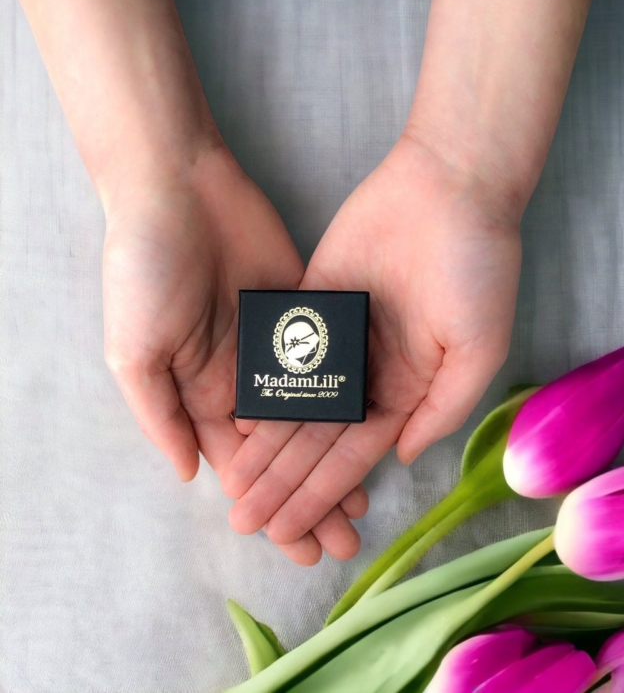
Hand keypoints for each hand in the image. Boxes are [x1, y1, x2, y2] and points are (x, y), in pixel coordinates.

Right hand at [102, 146, 364, 563]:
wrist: (179, 189)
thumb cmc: (143, 269)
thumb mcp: (134, 348)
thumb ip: (159, 412)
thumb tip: (187, 473)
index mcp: (203, 392)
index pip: (243, 466)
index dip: (271, 504)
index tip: (299, 545)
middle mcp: (246, 376)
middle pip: (288, 450)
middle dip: (312, 494)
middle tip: (346, 537)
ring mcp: (281, 343)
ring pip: (317, 412)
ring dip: (338, 455)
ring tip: (367, 499)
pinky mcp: (308, 310)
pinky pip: (334, 360)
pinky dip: (352, 396)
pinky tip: (378, 427)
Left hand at [223, 134, 522, 554]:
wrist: (450, 188)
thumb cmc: (477, 270)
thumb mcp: (479, 349)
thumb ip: (443, 408)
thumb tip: (401, 457)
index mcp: (409, 388)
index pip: (356, 455)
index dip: (322, 494)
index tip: (288, 530)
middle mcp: (370, 371)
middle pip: (318, 438)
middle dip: (285, 482)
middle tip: (246, 519)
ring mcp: (340, 337)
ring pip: (295, 403)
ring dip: (266, 445)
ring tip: (233, 484)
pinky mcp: (313, 301)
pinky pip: (283, 351)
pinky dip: (261, 385)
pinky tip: (235, 420)